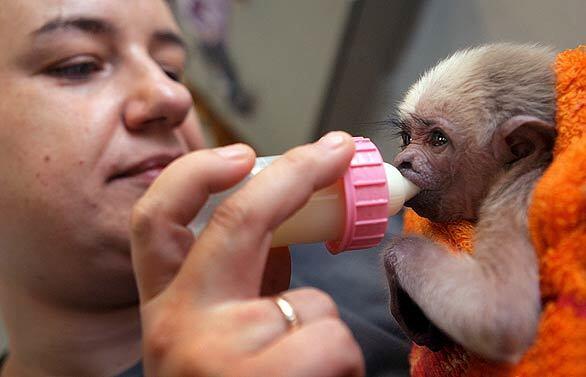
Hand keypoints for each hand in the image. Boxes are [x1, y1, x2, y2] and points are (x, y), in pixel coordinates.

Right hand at [131, 132, 364, 375]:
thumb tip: (281, 229)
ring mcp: (222, 356)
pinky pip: (333, 343)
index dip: (193, 175)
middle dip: (293, 173)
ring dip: (323, 330)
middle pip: (237, 221)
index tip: (240, 152)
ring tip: (302, 371)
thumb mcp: (220, 335)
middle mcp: (178, 328)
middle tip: (331, 149)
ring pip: (311, 303)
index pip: (153, 222)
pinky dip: (339, 362)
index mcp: (165, 310)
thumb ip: (242, 284)